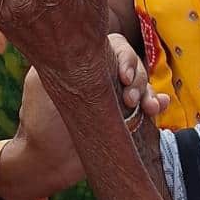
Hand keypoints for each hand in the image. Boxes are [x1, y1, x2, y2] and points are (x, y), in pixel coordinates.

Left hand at [0, 34, 170, 199]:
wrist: (49, 162)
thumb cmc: (40, 122)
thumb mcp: (41, 83)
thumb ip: (60, 59)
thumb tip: (79, 37)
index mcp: (87, 63)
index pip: (115, 46)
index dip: (125, 57)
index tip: (123, 76)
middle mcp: (104, 77)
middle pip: (134, 64)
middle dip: (138, 79)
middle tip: (129, 100)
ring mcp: (118, 98)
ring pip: (144, 85)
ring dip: (150, 93)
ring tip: (149, 109)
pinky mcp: (129, 118)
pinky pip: (150, 105)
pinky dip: (159, 103)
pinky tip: (159, 107)